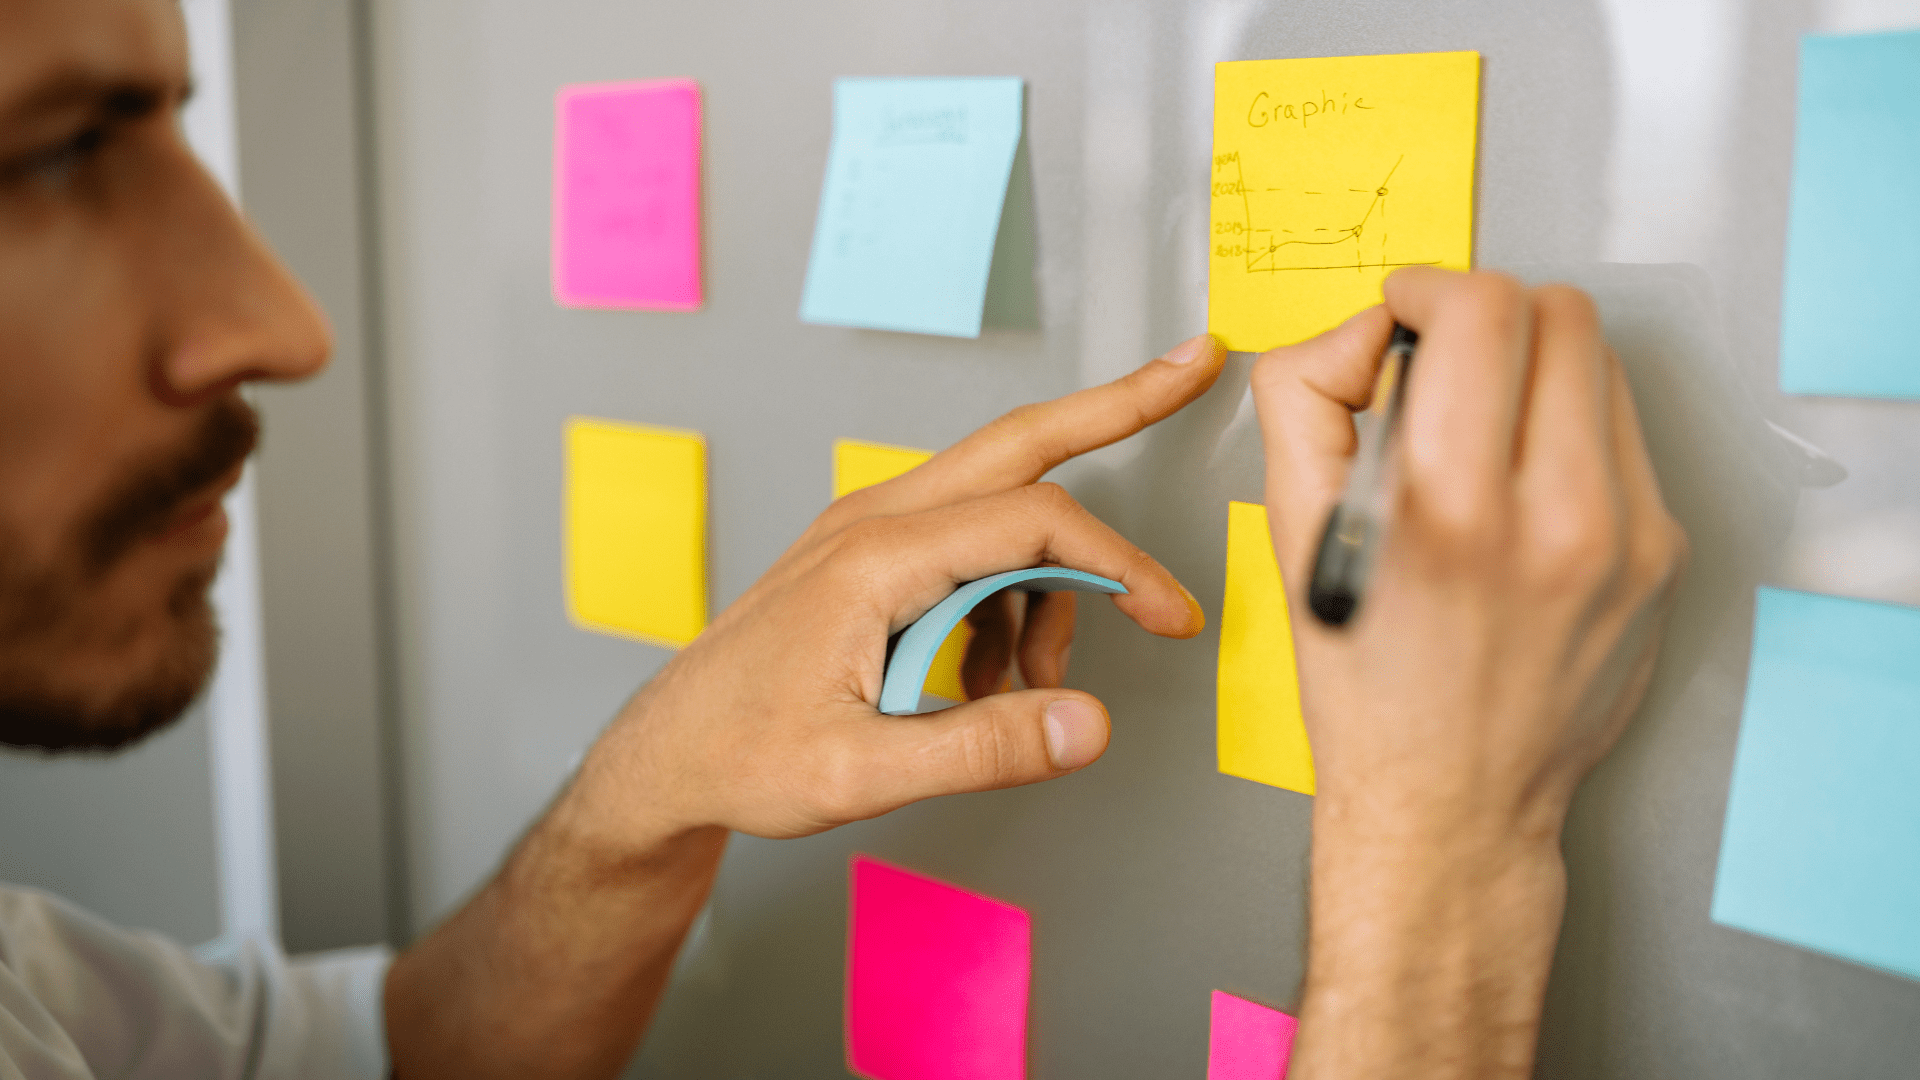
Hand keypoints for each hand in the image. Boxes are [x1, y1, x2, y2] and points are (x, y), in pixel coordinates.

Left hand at [386, 334, 1225, 1079]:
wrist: (668, 752)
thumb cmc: (743, 754)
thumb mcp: (861, 773)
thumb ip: (983, 749)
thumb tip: (1089, 724)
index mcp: (876, 558)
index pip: (1032, 523)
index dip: (1118, 564)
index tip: (1170, 616)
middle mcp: (873, 521)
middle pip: (1018, 443)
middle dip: (1112, 406)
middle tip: (1190, 366)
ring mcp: (865, 529)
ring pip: (997, 504)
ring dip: (1046, 580)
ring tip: (1031, 689)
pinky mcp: (864, 553)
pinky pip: (965, 547)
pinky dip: (1003, 601)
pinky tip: (986, 682)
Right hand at [1255, 270, 1685, 841]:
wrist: (1450, 803)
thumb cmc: (1368, 688)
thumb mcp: (1292, 537)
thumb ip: (1303, 401)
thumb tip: (1360, 333)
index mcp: (1451, 511)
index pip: (1482, 310)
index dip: (1429, 287)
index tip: (1403, 312)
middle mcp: (1557, 519)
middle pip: (1559, 313)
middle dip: (1487, 313)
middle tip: (1441, 357)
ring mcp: (1627, 538)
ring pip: (1602, 363)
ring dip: (1534, 364)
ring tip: (1481, 425)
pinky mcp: (1662, 555)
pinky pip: (1623, 434)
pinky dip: (1567, 428)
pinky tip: (1521, 482)